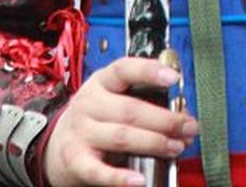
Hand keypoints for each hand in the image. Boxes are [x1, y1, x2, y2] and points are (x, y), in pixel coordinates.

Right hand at [42, 56, 197, 186]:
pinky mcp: (76, 161)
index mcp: (101, 83)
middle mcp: (88, 104)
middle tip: (189, 127)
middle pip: (131, 110)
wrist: (57, 148)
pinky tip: (139, 180)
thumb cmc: (97, 120)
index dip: (149, 71)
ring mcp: (81, 133)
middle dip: (165, 120)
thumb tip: (183, 116)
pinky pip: (99, 171)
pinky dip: (120, 178)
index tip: (173, 77)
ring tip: (176, 147)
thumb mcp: (114, 101)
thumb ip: (147, 103)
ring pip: (122, 137)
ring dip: (154, 143)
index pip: (124, 70)